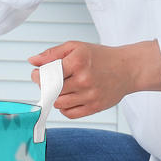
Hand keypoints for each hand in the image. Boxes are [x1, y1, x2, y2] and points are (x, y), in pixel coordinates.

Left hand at [28, 40, 160, 117]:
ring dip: (56, 97)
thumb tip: (32, 61)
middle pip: (51, 90)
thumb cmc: (100, 57)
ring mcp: (90, 95)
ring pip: (59, 103)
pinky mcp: (95, 107)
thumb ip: (52, 53)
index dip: (38, 76)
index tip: (38, 74)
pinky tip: (70, 98)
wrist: (128, 68)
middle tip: (51, 81)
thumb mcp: (76, 47)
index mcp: (77, 62)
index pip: (47, 74)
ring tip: (62, 89)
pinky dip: (65, 108)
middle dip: (46, 86)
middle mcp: (84, 79)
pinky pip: (70, 114)